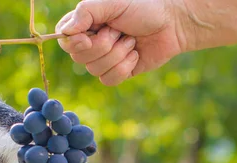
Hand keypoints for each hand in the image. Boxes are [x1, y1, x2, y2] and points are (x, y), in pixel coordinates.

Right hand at [56, 0, 185, 85]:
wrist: (172, 23)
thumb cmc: (143, 7)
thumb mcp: (112, 2)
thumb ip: (86, 12)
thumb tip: (65, 32)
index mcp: (85, 23)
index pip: (64, 40)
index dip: (75, 43)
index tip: (90, 35)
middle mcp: (91, 42)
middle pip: (80, 58)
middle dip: (104, 45)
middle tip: (120, 30)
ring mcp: (103, 59)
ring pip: (95, 71)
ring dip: (118, 54)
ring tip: (131, 40)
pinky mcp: (117, 73)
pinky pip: (109, 80)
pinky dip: (124, 67)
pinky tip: (135, 54)